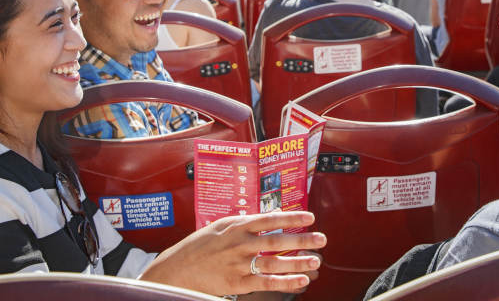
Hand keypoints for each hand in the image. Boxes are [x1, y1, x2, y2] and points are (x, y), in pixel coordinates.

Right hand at [140, 211, 325, 295]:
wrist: (177, 270)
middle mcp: (239, 244)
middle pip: (276, 241)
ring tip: (316, 261)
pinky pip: (265, 283)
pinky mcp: (237, 284)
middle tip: (321, 239)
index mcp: (236, 226)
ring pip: (273, 263)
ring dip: (297, 262)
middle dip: (301, 240)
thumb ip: (246, 222)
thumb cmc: (200, 246)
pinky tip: (300, 281)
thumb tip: (272, 215)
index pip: (269, 218)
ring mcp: (238, 264)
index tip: (310, 216)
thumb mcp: (221, 226)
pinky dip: (284, 282)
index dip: (291, 217)